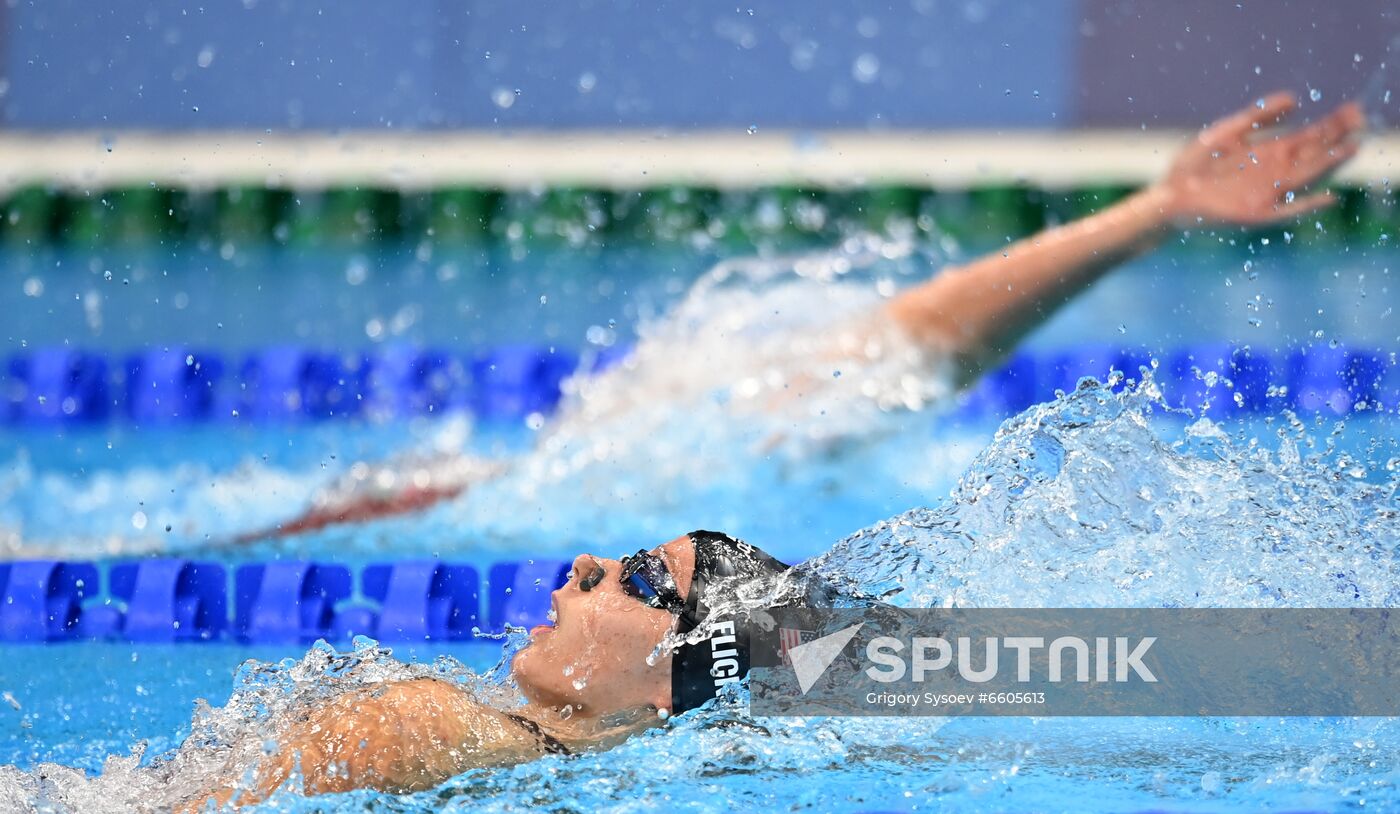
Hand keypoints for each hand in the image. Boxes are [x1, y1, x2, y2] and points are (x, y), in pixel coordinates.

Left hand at [1154, 92, 1363, 227]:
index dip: (1330, 124)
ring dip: (1328, 163)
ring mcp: (1267, 192)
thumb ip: (1258, 115)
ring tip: (1351, 147)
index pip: (1308, 136)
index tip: (1352, 109)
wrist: (1169, 195)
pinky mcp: (1255, 213)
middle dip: (1335, 135)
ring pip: (1306, 175)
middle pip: (1312, 152)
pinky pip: (1288, 211)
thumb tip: (1296, 99)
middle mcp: (1273, 171)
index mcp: (1268, 152)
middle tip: (1360, 118)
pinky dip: (1307, 205)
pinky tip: (1328, 197)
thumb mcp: (1226, 132)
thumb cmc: (1193, 164)